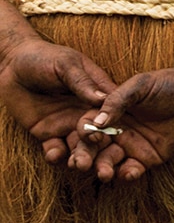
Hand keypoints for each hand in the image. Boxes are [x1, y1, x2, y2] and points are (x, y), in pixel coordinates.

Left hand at [0, 34, 119, 164]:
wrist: (12, 65)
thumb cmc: (44, 58)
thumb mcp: (66, 65)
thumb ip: (83, 82)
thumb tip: (103, 99)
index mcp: (98, 96)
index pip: (111, 113)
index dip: (114, 125)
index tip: (114, 135)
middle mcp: (86, 113)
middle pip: (98, 136)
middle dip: (99, 149)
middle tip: (99, 162)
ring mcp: (68, 125)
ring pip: (79, 146)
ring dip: (81, 157)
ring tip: (78, 165)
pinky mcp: (48, 133)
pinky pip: (55, 149)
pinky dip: (56, 155)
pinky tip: (55, 156)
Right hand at [67, 64, 173, 180]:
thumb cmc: (166, 84)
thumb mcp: (140, 86)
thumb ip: (118, 100)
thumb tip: (97, 121)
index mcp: (107, 112)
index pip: (87, 125)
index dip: (84, 132)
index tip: (89, 136)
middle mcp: (114, 131)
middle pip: (92, 147)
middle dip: (84, 156)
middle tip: (79, 165)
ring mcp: (130, 146)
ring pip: (109, 161)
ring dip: (103, 168)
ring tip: (103, 173)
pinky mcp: (147, 159)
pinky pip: (132, 169)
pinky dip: (127, 174)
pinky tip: (128, 173)